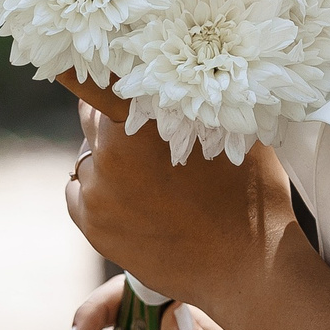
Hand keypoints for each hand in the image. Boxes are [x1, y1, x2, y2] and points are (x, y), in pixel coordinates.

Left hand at [56, 71, 295, 321]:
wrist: (246, 268)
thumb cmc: (250, 193)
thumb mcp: (231, 128)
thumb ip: (195, 96)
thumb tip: (185, 66)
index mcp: (141, 116)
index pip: (94, 76)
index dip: (100, 66)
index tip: (108, 61)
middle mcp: (109, 151)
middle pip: (90, 111)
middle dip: (112, 112)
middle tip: (144, 124)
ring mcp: (97, 191)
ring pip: (87, 154)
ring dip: (107, 154)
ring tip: (149, 171)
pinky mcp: (91, 225)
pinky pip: (79, 190)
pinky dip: (99, 189)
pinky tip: (135, 197)